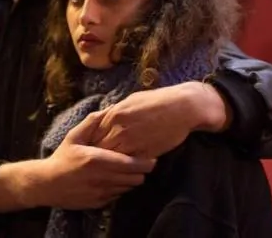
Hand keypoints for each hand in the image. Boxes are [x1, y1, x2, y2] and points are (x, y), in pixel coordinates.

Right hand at [0, 111, 153, 211]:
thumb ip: (92, 122)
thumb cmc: (63, 157)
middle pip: (137, 178)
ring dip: (131, 179)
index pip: (133, 164)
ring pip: (129, 188)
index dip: (147, 162)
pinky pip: (119, 195)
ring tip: (125, 170)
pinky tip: (112, 179)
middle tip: (138, 162)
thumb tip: (110, 108)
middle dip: (141, 171)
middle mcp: (102, 178)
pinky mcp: (100, 203)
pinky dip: (120, 188)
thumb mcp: (74, 136)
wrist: (47, 184)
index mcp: (98, 160)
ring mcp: (102, 193)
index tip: (152, 157)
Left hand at [91, 81, 228, 158]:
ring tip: (106, 169)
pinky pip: (130, 164)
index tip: (88, 151)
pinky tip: (124, 170)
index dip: (90, 144)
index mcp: (114, 115)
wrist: (182, 107)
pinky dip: (126, 168)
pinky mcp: (146, 153)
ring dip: (110, 164)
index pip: (93, 134)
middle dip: (96, 156)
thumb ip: (115, 112)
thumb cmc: (158, 100)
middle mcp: (120, 129)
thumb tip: (104, 119)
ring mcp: (133, 142)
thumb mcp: (131, 100)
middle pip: (99, 149)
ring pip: (113, 159)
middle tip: (93, 164)